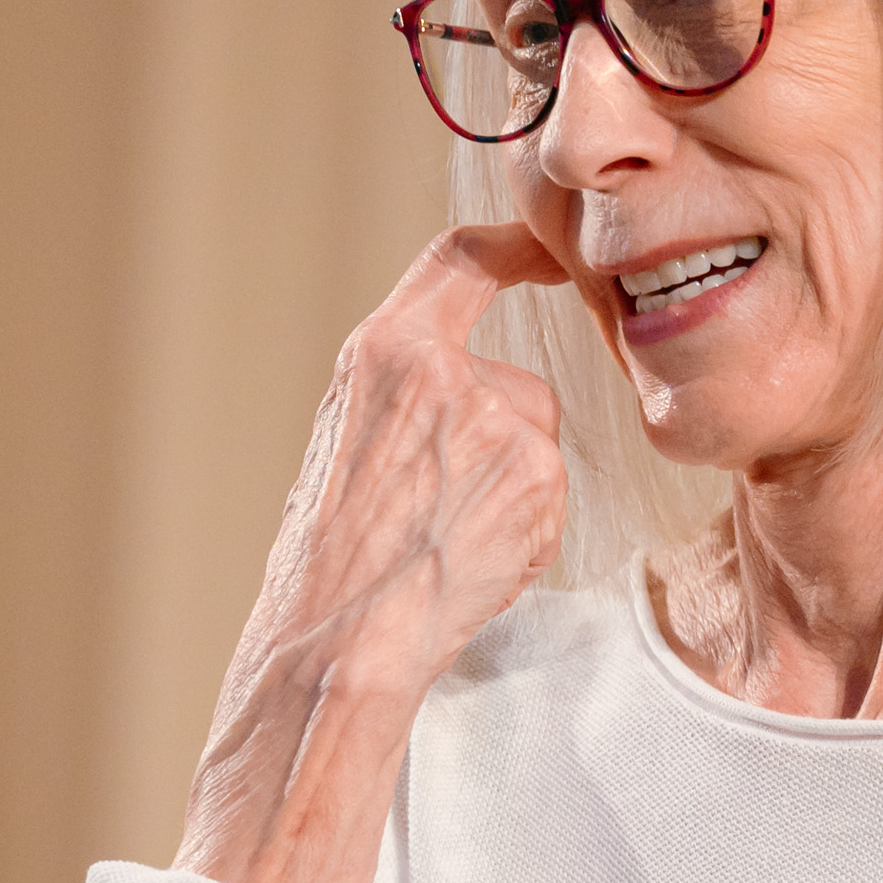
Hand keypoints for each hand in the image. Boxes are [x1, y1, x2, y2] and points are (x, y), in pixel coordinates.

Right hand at [174, 226, 571, 882]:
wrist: (342, 637)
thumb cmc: (331, 556)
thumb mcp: (346, 437)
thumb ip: (408, 389)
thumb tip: (474, 380)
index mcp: (382, 351)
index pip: (461, 260)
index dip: (513, 245)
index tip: (545, 249)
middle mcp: (443, 371)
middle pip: (518, 382)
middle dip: (503, 440)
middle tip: (443, 508)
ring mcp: (498, 421)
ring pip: (538, 445)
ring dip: (514, 491)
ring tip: (447, 539)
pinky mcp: (538, 476)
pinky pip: (552, 496)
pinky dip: (527, 532)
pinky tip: (474, 562)